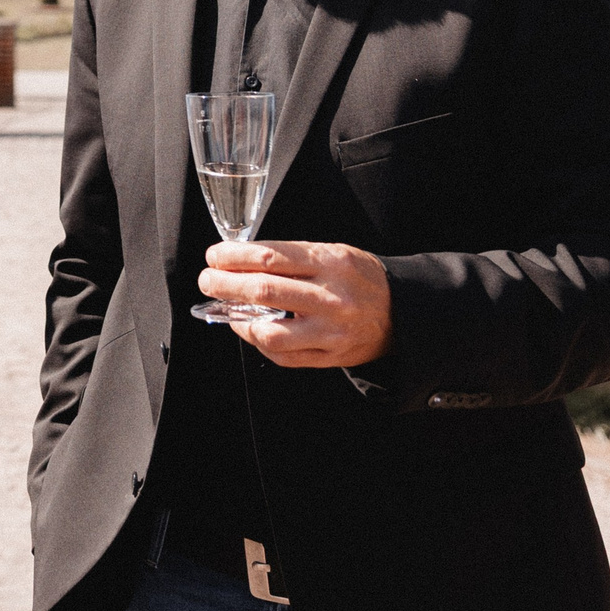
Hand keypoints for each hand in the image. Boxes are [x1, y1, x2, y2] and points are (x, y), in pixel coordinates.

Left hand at [200, 239, 393, 368]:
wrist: (401, 312)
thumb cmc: (358, 278)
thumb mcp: (332, 253)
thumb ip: (291, 258)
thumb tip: (239, 262)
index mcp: (331, 263)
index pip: (270, 257)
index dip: (234, 257)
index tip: (215, 256)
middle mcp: (331, 297)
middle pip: (264, 291)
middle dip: (225, 284)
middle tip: (208, 280)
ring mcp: (330, 331)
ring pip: (270, 332)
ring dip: (237, 319)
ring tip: (226, 307)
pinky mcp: (329, 357)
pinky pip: (282, 355)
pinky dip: (257, 341)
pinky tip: (249, 327)